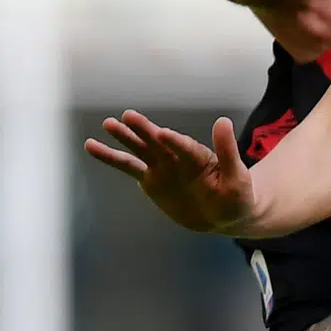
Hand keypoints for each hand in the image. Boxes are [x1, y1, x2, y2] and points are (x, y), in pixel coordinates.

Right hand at [85, 111, 253, 233]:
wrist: (224, 215)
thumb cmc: (236, 195)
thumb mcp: (237, 176)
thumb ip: (227, 152)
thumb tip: (223, 120)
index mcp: (200, 157)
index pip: (185, 147)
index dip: (175, 141)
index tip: (162, 133)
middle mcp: (178, 158)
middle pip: (158, 143)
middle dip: (144, 130)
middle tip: (127, 116)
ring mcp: (162, 168)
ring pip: (140, 150)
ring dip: (125, 138)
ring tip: (107, 123)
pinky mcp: (150, 180)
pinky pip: (128, 166)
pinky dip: (111, 157)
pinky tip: (93, 146)